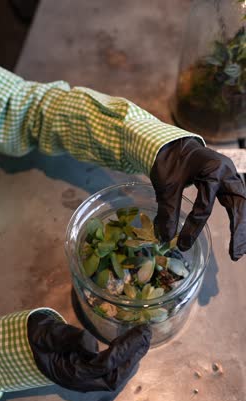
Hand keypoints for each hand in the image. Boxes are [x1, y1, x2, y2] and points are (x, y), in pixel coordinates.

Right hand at [27, 312, 150, 391]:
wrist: (31, 346)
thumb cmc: (40, 338)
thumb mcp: (49, 334)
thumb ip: (68, 338)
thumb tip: (92, 344)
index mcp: (71, 374)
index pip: (104, 365)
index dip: (124, 349)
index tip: (140, 332)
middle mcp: (82, 383)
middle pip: (115, 377)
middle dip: (133, 356)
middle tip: (147, 335)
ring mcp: (88, 383)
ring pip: (117, 378)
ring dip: (133, 359)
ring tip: (144, 339)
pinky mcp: (92, 377)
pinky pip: (114, 374)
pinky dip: (126, 361)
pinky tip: (133, 347)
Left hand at [150, 137, 245, 260]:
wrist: (172, 143)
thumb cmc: (169, 159)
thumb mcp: (166, 185)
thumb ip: (167, 211)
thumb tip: (165, 238)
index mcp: (213, 169)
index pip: (205, 206)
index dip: (193, 228)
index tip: (182, 245)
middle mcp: (227, 173)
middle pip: (240, 204)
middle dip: (239, 230)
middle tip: (235, 255)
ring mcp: (229, 177)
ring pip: (242, 204)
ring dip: (242, 226)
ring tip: (238, 251)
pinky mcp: (226, 182)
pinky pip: (237, 201)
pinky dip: (238, 217)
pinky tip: (237, 234)